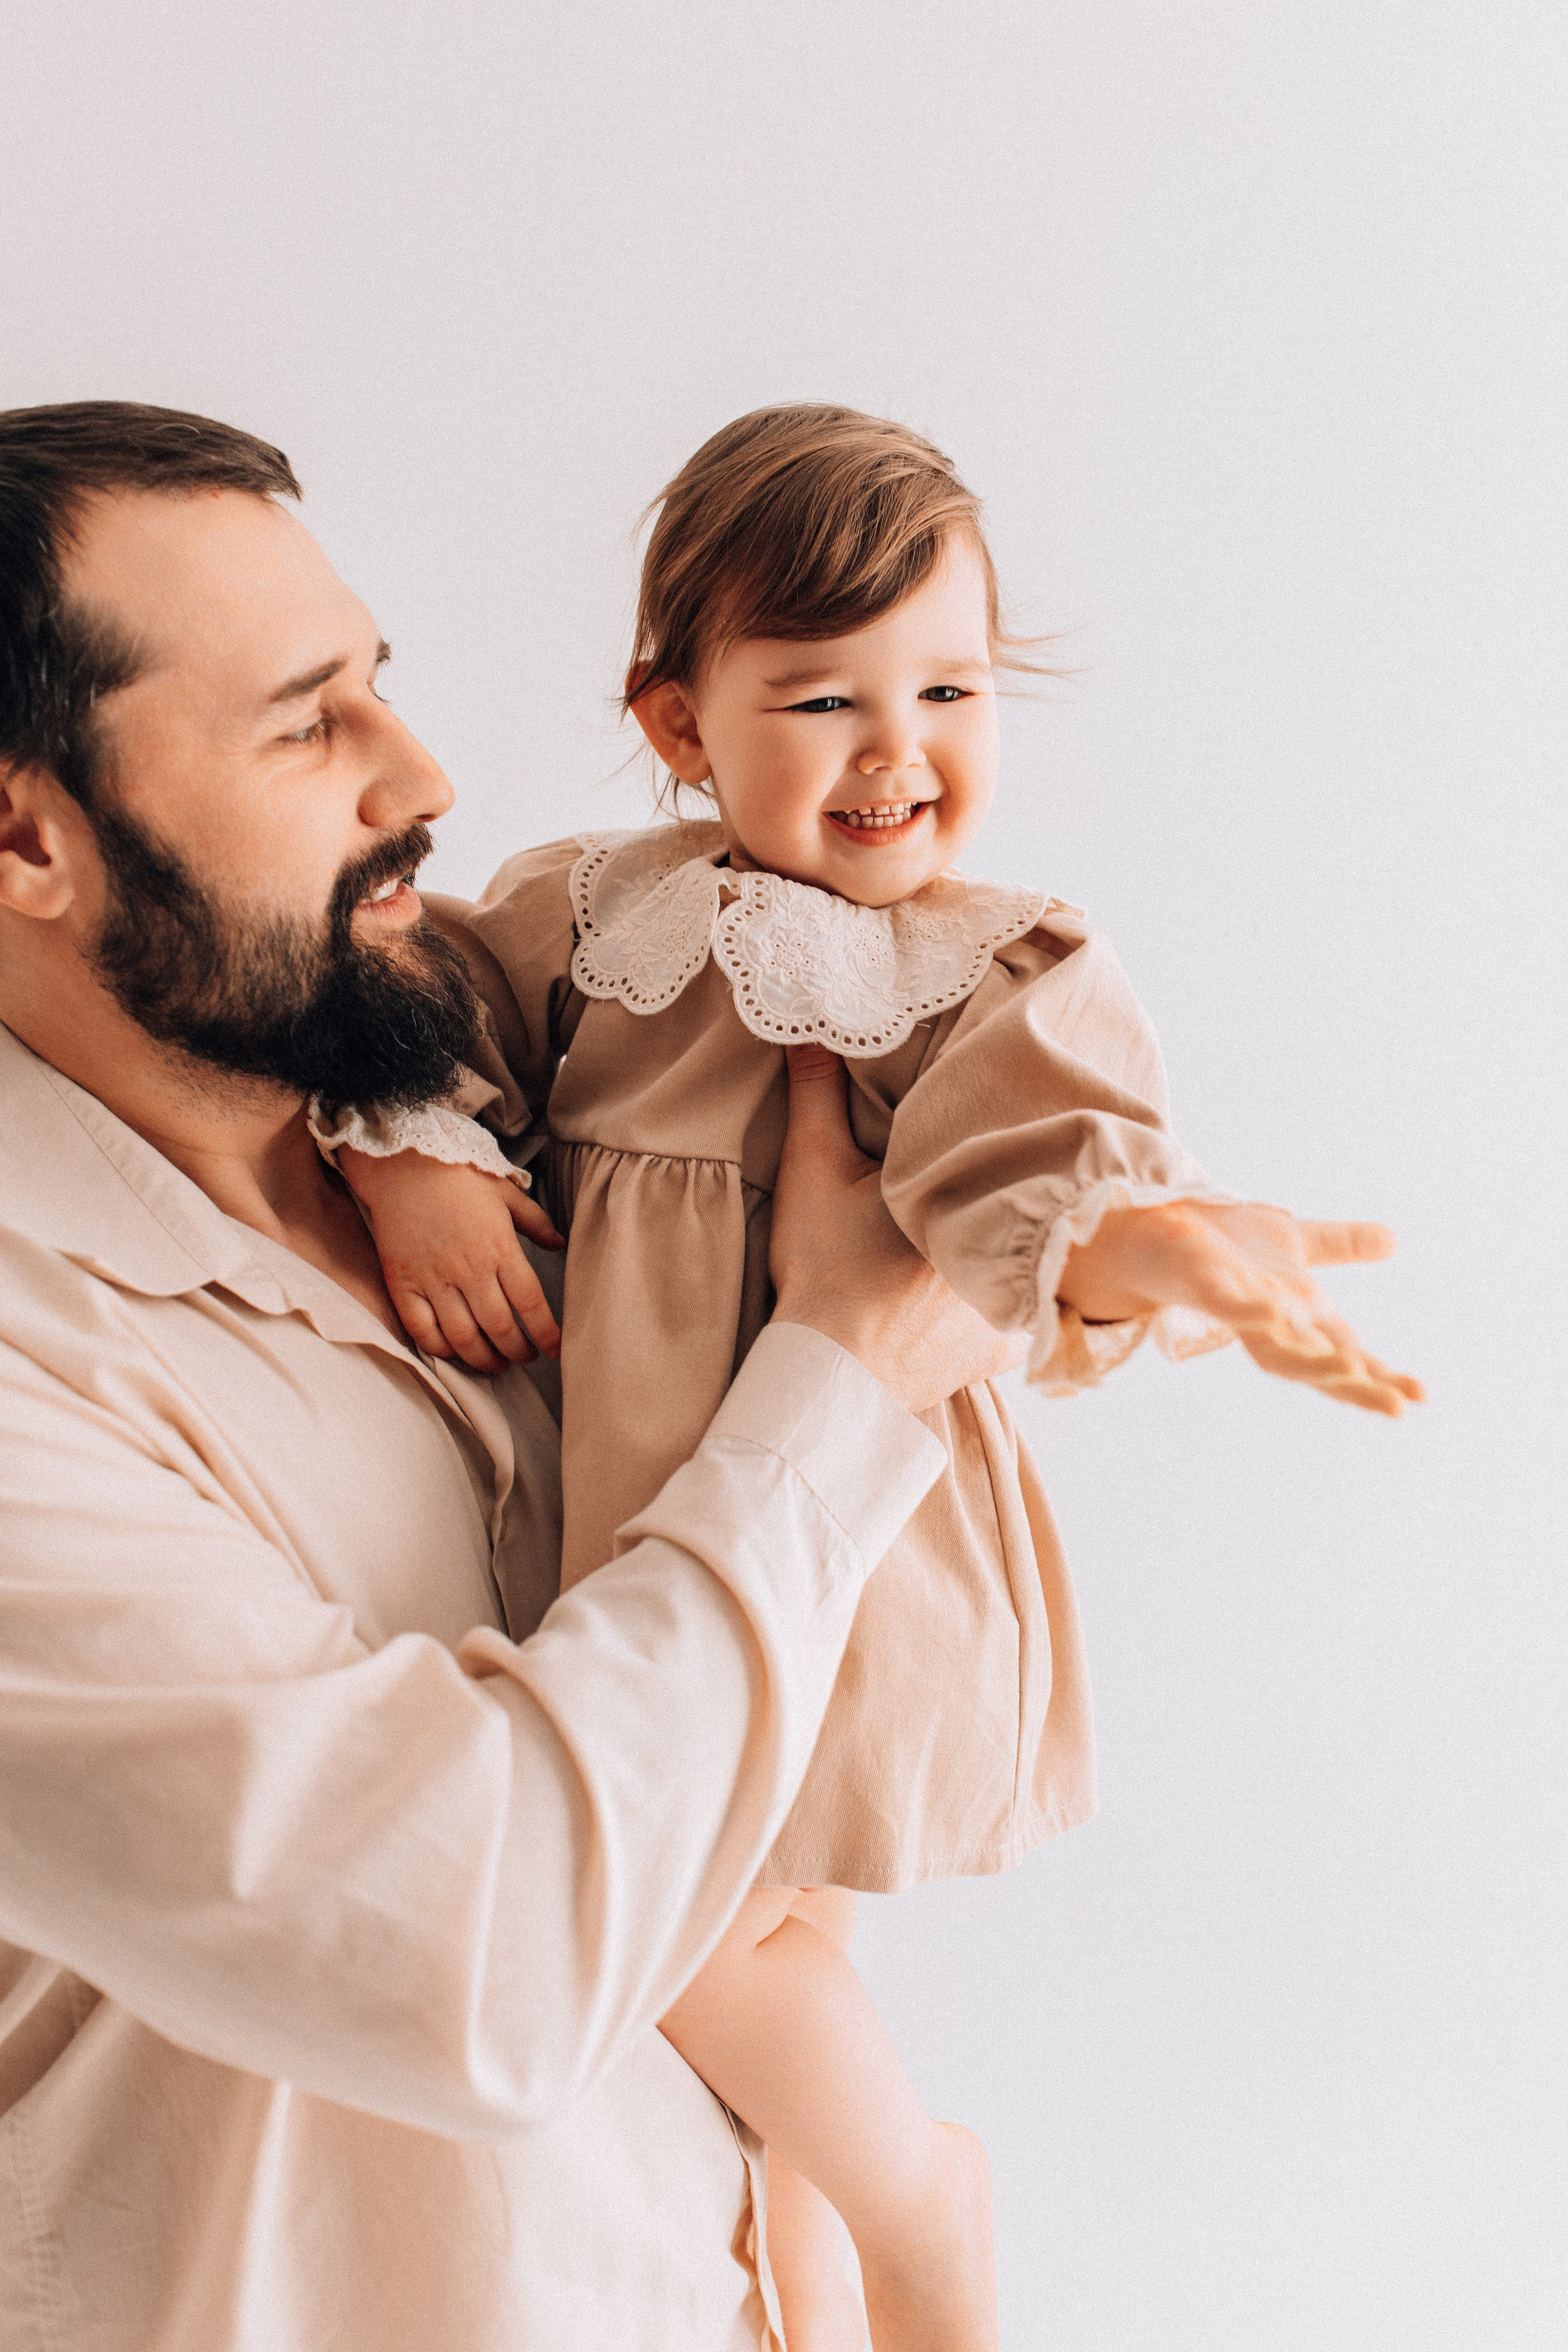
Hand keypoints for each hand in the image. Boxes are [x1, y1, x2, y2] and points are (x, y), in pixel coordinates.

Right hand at [337, 1146, 563, 1372]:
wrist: (401, 1163)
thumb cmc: (457, 1175)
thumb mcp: (505, 1192)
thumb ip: (536, 1222)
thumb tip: (559, 1243)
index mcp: (499, 1247)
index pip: (530, 1303)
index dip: (546, 1333)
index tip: (556, 1349)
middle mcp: (469, 1269)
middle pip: (500, 1328)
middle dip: (517, 1352)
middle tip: (525, 1357)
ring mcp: (433, 1279)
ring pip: (463, 1337)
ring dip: (484, 1359)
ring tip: (496, 1363)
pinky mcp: (403, 1284)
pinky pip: (422, 1330)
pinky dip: (440, 1349)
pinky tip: (455, 1351)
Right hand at [769, 1047, 1023, 1414]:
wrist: (829, 1370)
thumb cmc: (826, 1268)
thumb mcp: (814, 1168)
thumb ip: (816, 1094)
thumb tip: (812, 1027)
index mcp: (967, 1191)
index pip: (1000, 1147)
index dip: (992, 1132)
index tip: (983, 1123)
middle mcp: (1003, 1247)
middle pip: (1014, 1200)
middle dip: (1000, 1187)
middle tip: (982, 1175)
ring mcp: (1008, 1302)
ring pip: (1022, 1258)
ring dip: (1006, 1245)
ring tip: (987, 1231)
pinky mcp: (998, 1349)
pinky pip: (1016, 1316)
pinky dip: (1000, 1305)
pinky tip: (982, 1292)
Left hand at [1058, 1200, 1423, 1415]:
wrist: (1159, 1229)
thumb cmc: (1224, 1246)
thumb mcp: (1294, 1241)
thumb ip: (1340, 1244)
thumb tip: (1392, 1239)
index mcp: (1297, 1317)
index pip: (1345, 1354)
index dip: (1381, 1376)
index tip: (1423, 1396)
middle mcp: (1270, 1322)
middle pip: (1317, 1365)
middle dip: (1358, 1386)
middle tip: (1399, 1406)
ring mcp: (1237, 1308)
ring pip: (1276, 1346)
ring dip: (1312, 1359)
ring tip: (1353, 1368)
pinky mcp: (1206, 1287)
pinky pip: (1229, 1306)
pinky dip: (1250, 1312)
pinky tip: (1273, 1314)